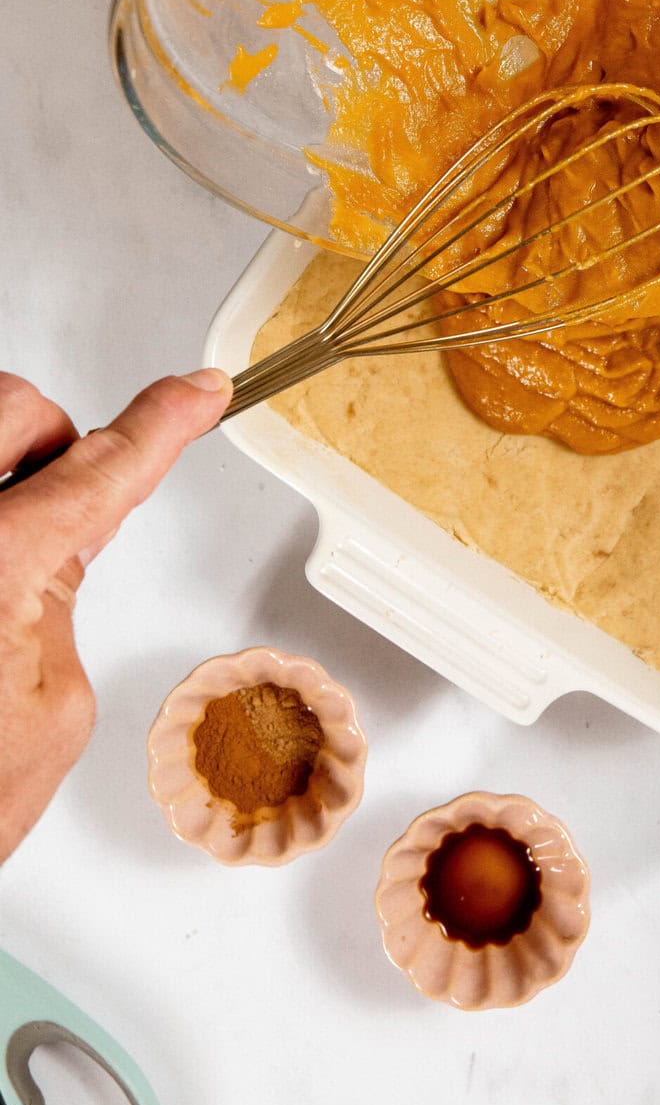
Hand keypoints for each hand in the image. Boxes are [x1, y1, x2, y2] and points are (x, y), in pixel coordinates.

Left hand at [0, 367, 231, 861]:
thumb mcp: (54, 712)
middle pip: (16, 409)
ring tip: (2, 567)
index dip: (164, 423)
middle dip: (51, 446)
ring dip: (0, 483)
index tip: (195, 392)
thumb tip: (49, 564)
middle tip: (58, 508)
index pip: (105, 467)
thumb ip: (62, 606)